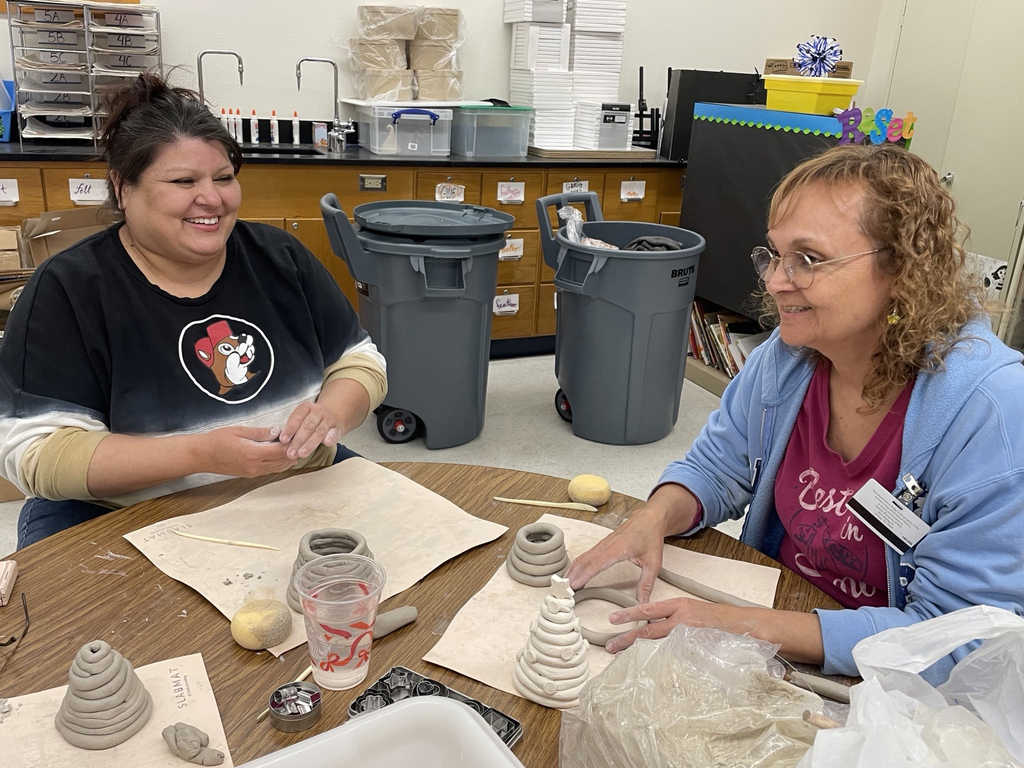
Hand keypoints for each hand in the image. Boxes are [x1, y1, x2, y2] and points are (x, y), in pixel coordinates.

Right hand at [194, 425, 295, 477]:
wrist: (202, 455)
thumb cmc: (217, 440)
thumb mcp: (239, 431)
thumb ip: (260, 432)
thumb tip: (278, 430)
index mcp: (253, 454)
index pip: (280, 451)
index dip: (292, 443)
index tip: (299, 435)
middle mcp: (255, 466)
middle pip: (282, 461)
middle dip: (293, 452)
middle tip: (302, 441)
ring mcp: (252, 472)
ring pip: (278, 468)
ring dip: (288, 459)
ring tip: (297, 448)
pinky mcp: (250, 475)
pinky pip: (270, 470)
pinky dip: (279, 464)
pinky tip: (284, 456)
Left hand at [280, 402, 339, 459]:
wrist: (332, 416)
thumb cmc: (312, 420)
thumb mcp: (302, 419)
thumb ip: (294, 428)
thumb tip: (282, 442)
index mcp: (306, 407)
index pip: (297, 417)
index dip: (290, 429)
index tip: (283, 440)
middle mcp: (318, 412)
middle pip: (307, 426)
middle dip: (298, 441)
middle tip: (291, 452)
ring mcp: (328, 420)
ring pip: (319, 432)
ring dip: (310, 444)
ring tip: (302, 454)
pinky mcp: (337, 428)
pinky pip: (334, 433)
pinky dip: (331, 438)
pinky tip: (327, 443)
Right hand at [566, 484, 699, 602]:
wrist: (650, 517)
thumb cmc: (651, 536)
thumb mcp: (654, 563)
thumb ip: (646, 584)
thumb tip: (642, 603)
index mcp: (618, 548)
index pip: (596, 564)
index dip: (583, 576)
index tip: (573, 586)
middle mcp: (607, 545)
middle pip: (583, 561)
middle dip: (571, 576)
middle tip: (562, 592)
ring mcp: (603, 543)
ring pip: (582, 558)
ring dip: (572, 571)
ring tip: (564, 586)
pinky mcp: (602, 544)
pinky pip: (586, 555)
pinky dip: (577, 566)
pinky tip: (574, 574)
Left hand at [604, 597, 754, 652]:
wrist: (747, 627)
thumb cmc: (722, 620)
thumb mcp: (695, 612)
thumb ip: (675, 619)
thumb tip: (653, 630)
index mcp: (681, 605)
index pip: (649, 609)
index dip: (630, 614)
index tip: (613, 619)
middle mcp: (682, 618)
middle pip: (648, 629)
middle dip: (627, 638)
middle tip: (610, 644)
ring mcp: (689, 635)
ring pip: (657, 643)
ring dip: (637, 650)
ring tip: (621, 655)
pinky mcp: (696, 649)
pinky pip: (673, 656)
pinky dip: (659, 661)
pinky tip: (647, 666)